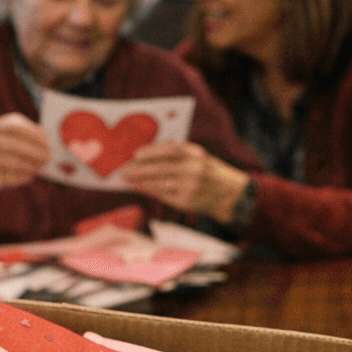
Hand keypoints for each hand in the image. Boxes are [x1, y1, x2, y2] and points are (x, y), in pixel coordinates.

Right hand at [0, 112, 48, 206]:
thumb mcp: (4, 136)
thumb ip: (23, 134)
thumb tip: (46, 140)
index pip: (14, 125)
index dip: (32, 132)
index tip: (46, 139)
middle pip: (14, 144)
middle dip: (35, 151)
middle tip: (48, 156)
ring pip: (12, 162)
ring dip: (31, 165)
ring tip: (41, 167)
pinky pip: (8, 177)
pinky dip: (22, 176)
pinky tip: (30, 176)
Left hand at [123, 141, 250, 223]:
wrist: (227, 193)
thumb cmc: (205, 170)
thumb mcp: (196, 156)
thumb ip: (176, 152)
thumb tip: (145, 154)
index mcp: (196, 154)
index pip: (170, 150)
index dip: (151, 152)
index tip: (135, 154)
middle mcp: (193, 170)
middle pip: (160, 168)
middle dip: (139, 169)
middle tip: (123, 170)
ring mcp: (190, 187)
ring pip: (159, 184)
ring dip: (140, 182)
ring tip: (128, 180)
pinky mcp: (185, 202)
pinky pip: (162, 195)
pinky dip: (149, 191)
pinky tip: (140, 187)